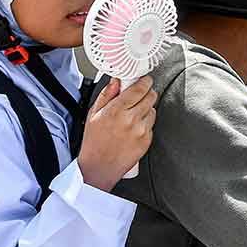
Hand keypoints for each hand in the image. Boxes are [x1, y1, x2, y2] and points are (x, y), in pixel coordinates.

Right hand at [77, 76, 157, 191]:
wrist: (99, 167)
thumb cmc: (94, 142)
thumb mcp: (94, 114)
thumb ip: (107, 94)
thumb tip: (116, 81)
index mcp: (116, 110)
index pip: (139, 88)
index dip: (144, 81)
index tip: (144, 79)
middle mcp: (131, 120)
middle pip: (151, 96)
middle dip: (146, 93)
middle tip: (138, 95)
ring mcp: (141, 131)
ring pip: (153, 110)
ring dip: (146, 108)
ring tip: (132, 115)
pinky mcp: (147, 141)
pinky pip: (152, 125)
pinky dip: (146, 123)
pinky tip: (133, 128)